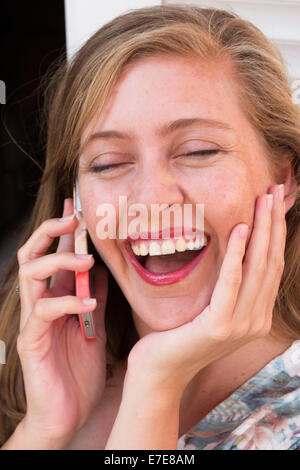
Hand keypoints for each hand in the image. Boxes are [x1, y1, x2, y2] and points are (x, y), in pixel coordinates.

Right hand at [16, 198, 108, 445]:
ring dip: (57, 260)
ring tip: (84, 259)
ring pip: (30, 275)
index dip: (61, 229)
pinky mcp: (30, 341)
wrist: (67, 414)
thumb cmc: (79, 370)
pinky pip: (43, 312)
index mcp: (54, 297)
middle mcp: (39, 304)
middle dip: (49, 231)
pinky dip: (68, 302)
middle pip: (30, 255)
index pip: (52, 254)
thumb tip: (101, 269)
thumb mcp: (95, 326)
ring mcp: (32, 321)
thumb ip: (94, 297)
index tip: (75, 206)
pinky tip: (89, 303)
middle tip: (73, 218)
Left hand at [126, 184, 285, 393]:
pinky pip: (231, 282)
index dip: (275, 232)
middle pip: (270, 262)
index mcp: (256, 315)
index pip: (271, 266)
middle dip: (274, 223)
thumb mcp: (211, 310)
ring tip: (263, 200)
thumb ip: (228, 288)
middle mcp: (255, 321)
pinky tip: (240, 228)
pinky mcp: (220, 327)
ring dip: (261, 230)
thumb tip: (235, 253)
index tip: (273, 202)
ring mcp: (241, 326)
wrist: (158, 371)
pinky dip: (236, 254)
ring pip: (257, 267)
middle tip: (275, 190)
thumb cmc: (178, 335)